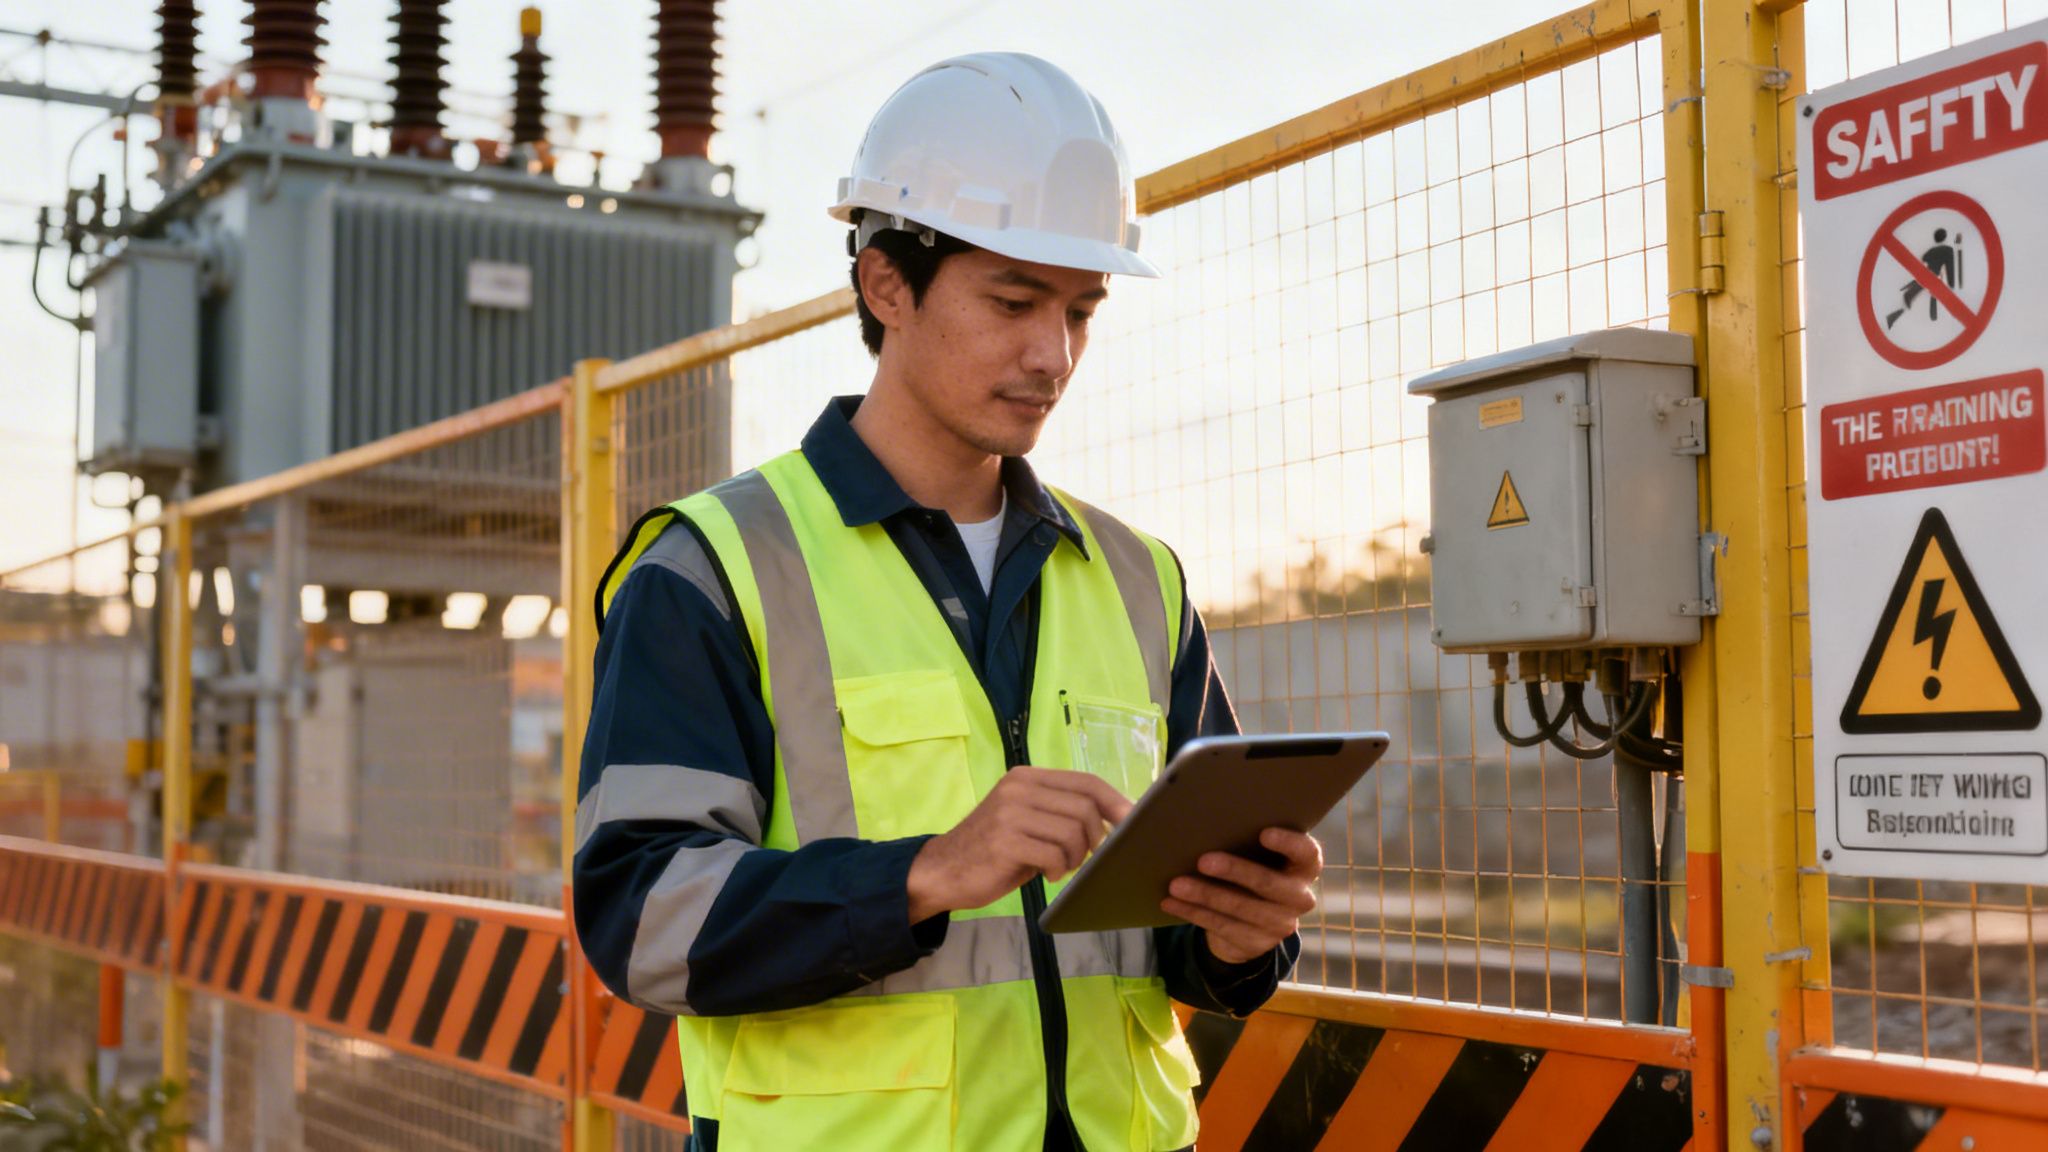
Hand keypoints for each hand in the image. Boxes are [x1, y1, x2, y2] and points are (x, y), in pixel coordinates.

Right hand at [906, 767, 1133, 921]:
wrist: (942, 870)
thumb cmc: (992, 849)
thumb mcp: (1027, 821)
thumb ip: (1060, 813)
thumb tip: (1113, 821)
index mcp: (1027, 777)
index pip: (1086, 782)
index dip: (1115, 802)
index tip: (1132, 822)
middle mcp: (1019, 788)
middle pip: (1085, 807)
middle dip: (1095, 837)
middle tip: (1085, 857)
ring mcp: (1010, 813)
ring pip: (1072, 832)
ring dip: (1076, 857)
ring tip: (1060, 867)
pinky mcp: (1005, 841)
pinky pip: (1054, 854)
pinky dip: (1058, 869)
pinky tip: (1046, 874)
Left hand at [1162, 827, 1320, 964]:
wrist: (1256, 921)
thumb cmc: (1254, 868)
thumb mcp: (1259, 856)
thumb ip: (1248, 841)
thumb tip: (1205, 821)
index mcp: (1305, 868)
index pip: (1307, 854)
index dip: (1289, 844)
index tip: (1263, 833)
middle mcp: (1299, 897)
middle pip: (1269, 884)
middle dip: (1234, 871)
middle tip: (1203, 860)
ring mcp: (1280, 924)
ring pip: (1240, 908)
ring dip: (1205, 895)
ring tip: (1176, 885)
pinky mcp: (1257, 943)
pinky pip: (1221, 926)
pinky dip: (1193, 912)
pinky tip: (1171, 903)